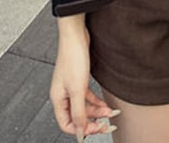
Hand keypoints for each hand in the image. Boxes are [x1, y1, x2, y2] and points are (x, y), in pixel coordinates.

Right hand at [51, 17, 118, 140]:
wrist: (76, 35)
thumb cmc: (73, 57)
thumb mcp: (78, 89)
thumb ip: (79, 112)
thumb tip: (79, 133)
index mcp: (58, 99)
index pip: (67, 124)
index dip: (82, 129)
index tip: (97, 129)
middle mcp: (62, 94)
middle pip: (77, 117)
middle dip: (93, 121)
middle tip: (107, 124)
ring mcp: (70, 86)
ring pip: (84, 107)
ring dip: (97, 111)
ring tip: (110, 112)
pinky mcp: (78, 78)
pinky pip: (87, 96)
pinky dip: (96, 101)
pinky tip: (105, 104)